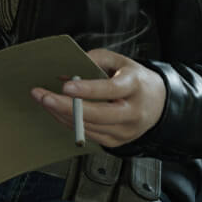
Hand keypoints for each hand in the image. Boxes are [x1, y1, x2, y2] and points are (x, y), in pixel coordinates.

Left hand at [30, 48, 163, 149]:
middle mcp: (132, 112)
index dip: (87, 89)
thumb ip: (95, 59)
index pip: (110, 90)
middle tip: (43, 96)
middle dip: (66, 106)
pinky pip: (87, 135)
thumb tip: (69, 69)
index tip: (66, 86)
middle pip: (97, 115)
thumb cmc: (135, 80)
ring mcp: (125, 131)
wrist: (158, 104)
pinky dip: (69, 122)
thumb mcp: (120, 61)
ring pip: (88, 127)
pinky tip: (56, 110)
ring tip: (43, 99)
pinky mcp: (116, 142)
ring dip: (61, 114)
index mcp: (135, 87)